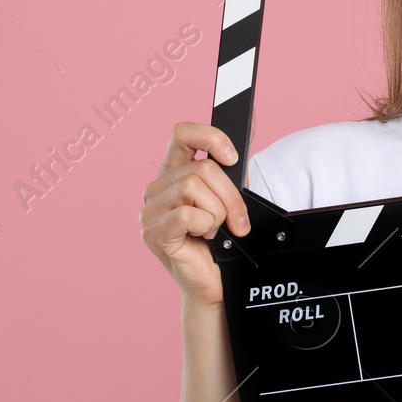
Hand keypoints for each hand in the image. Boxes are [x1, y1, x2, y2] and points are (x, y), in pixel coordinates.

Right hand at [141, 121, 249, 310]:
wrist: (216, 284)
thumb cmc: (223, 242)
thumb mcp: (232, 195)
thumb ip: (234, 163)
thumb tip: (251, 117)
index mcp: (173, 173)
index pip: (182, 133)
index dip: (211, 138)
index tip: (233, 157)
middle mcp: (157, 188)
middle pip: (202, 168)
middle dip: (231, 196)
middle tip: (238, 220)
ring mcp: (151, 211)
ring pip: (195, 188)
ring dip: (219, 212)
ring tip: (217, 230)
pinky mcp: (153, 232)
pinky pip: (187, 214)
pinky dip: (206, 225)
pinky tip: (205, 238)